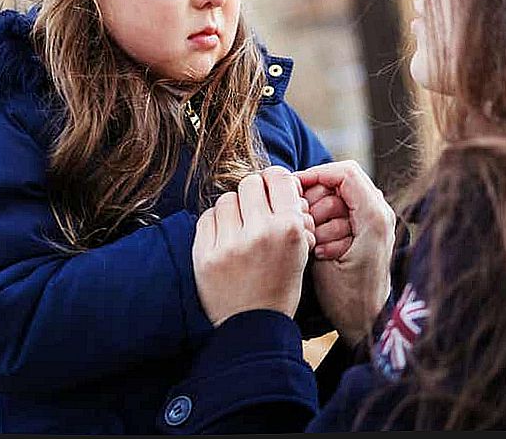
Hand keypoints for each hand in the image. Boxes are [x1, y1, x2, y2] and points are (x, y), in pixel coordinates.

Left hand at [192, 167, 315, 326]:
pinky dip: (216, 223)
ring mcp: (229, 244)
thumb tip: (281, 184)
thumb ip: (293, 216)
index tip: (272, 190)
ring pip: (227, 199)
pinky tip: (224, 238)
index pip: (279, 178)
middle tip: (255, 209)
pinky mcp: (205, 254)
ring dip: (234, 208)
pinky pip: (207, 217)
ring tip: (239, 227)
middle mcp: (260, 232)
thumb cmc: (280, 287)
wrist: (253, 327)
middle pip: (250, 183)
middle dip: (254, 193)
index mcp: (289, 229)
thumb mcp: (300, 251)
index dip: (275, 181)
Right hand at [295, 161, 395, 346]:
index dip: (315, 175)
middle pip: (336, 184)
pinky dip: (324, 225)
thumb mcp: (329, 254)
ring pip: (333, 198)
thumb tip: (303, 186)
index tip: (293, 188)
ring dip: (319, 218)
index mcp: (375, 214)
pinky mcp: (364, 230)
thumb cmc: (347, 295)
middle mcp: (378, 212)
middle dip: (315, 203)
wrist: (363, 321)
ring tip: (318, 245)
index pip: (344, 172)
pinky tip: (322, 249)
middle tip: (309, 229)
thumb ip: (324, 216)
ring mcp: (372, 220)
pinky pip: (337, 214)